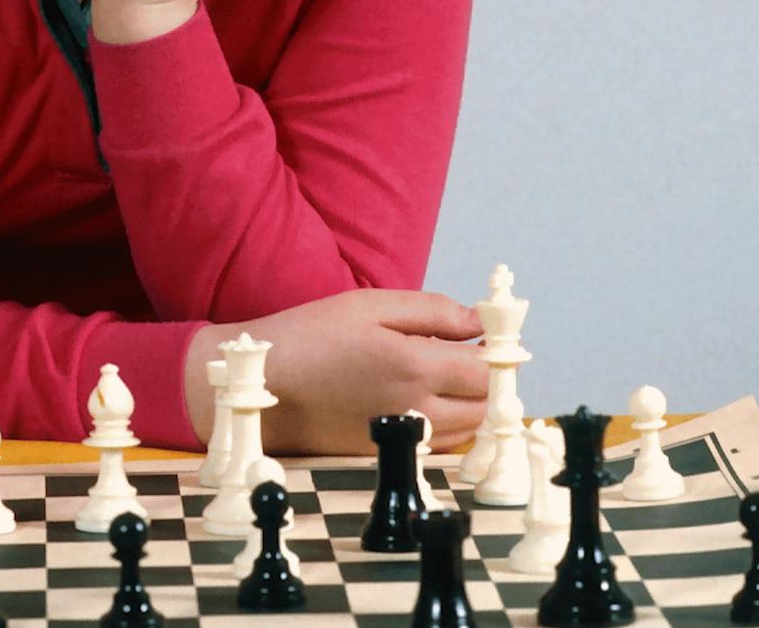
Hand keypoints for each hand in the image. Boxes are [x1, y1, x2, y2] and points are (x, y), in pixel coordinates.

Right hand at [183, 289, 488, 455]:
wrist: (262, 384)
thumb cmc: (311, 335)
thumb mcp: (369, 305)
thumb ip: (432, 312)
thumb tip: (478, 323)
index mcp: (413, 366)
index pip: (484, 373)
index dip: (496, 356)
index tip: (490, 340)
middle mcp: (414, 409)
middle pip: (482, 409)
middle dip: (487, 384)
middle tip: (472, 357)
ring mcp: (400, 436)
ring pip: (464, 432)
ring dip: (469, 406)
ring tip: (449, 376)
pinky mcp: (385, 452)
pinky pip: (436, 446)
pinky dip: (445, 426)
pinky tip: (424, 399)